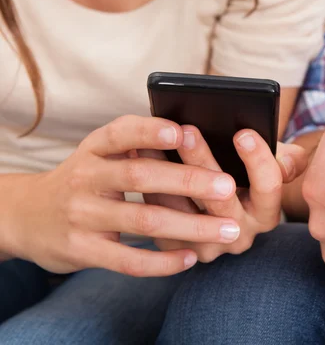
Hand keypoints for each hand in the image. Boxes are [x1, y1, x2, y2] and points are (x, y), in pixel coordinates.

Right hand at [2, 116, 241, 276]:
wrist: (27, 216)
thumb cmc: (83, 180)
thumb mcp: (97, 155)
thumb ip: (133, 145)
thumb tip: (190, 134)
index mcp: (93, 149)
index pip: (120, 133)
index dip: (150, 131)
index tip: (182, 131)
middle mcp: (85, 178)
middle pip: (140, 177)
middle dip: (188, 182)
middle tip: (227, 186)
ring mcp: (82, 215)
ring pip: (143, 220)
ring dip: (191, 226)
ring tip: (229, 229)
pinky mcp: (82, 250)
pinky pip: (128, 260)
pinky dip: (162, 261)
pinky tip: (190, 258)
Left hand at [145, 125, 307, 261]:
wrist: (218, 213)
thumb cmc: (247, 178)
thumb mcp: (272, 166)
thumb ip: (286, 159)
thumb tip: (287, 158)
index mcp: (266, 213)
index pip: (269, 187)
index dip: (258, 160)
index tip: (242, 133)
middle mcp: (240, 236)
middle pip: (221, 199)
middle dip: (203, 161)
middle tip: (188, 130)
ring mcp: (208, 247)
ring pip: (183, 211)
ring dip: (165, 173)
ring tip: (151, 140)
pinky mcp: (177, 250)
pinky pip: (160, 221)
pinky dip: (148, 189)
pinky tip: (138, 161)